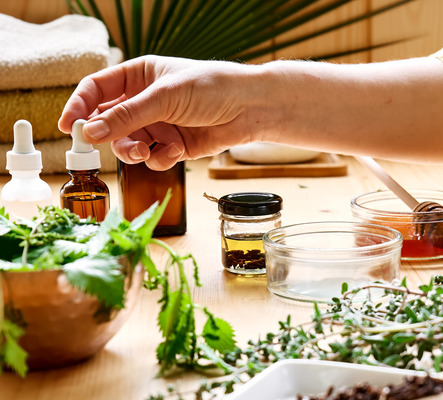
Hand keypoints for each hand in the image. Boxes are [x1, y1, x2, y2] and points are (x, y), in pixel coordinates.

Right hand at [58, 55, 265, 169]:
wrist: (251, 108)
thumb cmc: (212, 87)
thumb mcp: (165, 97)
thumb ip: (128, 116)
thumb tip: (91, 131)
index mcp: (138, 76)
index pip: (96, 90)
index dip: (80, 106)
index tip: (69, 127)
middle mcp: (145, 101)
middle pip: (109, 122)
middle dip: (108, 136)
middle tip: (108, 146)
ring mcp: (159, 124)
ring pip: (129, 145)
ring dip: (133, 151)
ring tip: (146, 152)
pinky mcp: (175, 146)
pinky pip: (154, 158)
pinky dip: (160, 159)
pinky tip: (175, 152)